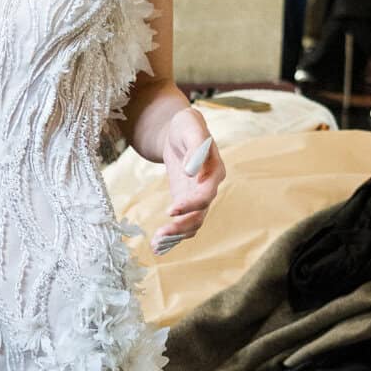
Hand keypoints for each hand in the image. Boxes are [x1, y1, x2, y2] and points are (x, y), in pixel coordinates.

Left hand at [151, 107, 223, 254]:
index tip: (172, 209)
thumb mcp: (189, 125)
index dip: (192, 203)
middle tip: (160, 236)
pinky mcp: (185, 203)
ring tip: (156, 245)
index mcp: (214, 170)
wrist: (177, 132)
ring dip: (176, 236)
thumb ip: (195, 146)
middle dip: (181, 227)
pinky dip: (172, 235)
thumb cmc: (185, 125)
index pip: (206, 193)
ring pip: (192, 223)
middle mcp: (209, 188)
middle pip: (200, 214)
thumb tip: (193, 170)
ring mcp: (198, 197)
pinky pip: (183, 222)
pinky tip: (157, 246)